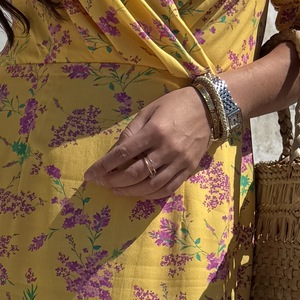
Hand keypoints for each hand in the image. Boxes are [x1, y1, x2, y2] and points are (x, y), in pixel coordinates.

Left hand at [83, 86, 213, 197]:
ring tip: (116, 189)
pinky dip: (150, 194)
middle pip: (135, 174)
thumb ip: (130, 132)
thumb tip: (114, 153)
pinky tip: (138, 193)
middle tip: (102, 182)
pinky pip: (168, 188)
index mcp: (154, 131)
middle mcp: (167, 149)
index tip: (90, 175)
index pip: (123, 154)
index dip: (103, 166)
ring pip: (151, 186)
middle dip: (113, 181)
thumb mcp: (148, 111)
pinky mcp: (189, 169)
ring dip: (130, 191)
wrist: (210, 108)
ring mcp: (180, 161)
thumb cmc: (174, 105)